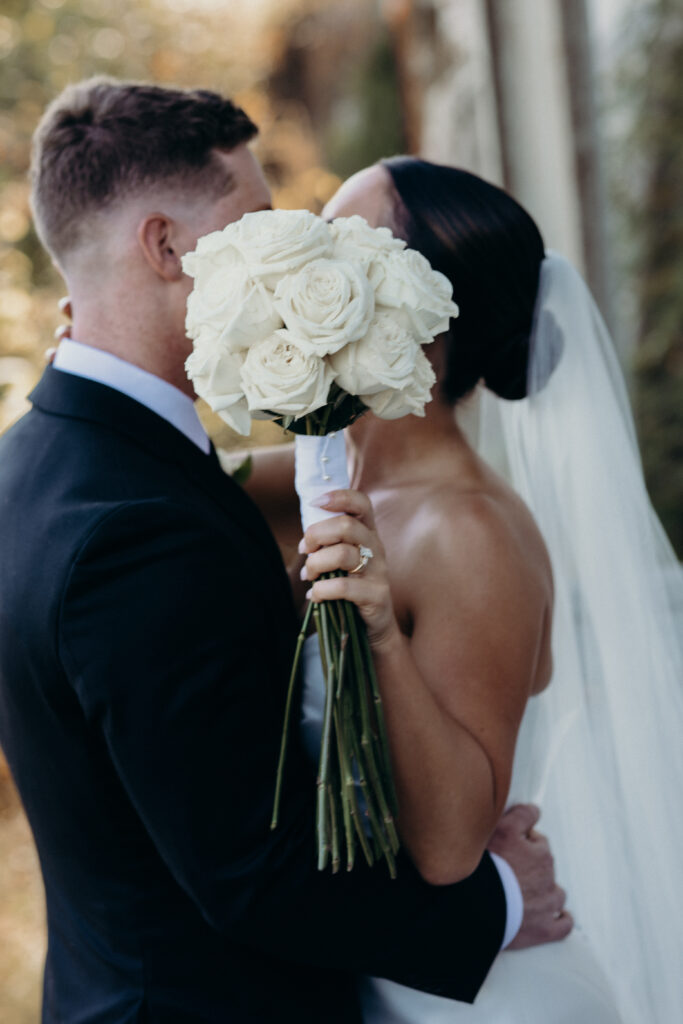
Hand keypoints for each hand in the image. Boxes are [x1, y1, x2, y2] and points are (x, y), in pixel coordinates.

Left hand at [299, 489, 399, 649]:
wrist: (373, 626)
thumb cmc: (350, 587)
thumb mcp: (341, 561)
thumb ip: (328, 543)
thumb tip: (304, 536)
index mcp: (367, 534)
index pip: (361, 503)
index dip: (339, 497)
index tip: (314, 503)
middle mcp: (376, 548)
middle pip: (347, 526)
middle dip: (316, 534)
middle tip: (305, 550)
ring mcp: (379, 572)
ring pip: (342, 554)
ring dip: (315, 564)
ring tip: (308, 576)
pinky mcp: (377, 596)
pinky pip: (344, 587)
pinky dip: (321, 590)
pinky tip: (315, 596)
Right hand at [488, 804, 572, 949]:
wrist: (476, 906)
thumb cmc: (486, 867)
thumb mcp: (501, 828)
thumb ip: (521, 815)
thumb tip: (535, 810)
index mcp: (539, 853)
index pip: (537, 839)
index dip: (522, 839)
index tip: (511, 844)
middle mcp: (546, 877)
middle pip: (545, 865)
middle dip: (531, 864)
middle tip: (509, 867)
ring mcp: (547, 905)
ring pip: (556, 893)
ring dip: (545, 891)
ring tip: (525, 892)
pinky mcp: (543, 930)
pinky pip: (563, 925)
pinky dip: (561, 920)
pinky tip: (556, 917)